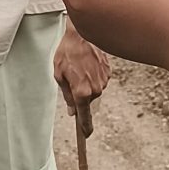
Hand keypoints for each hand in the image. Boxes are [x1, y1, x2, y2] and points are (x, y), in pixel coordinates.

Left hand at [55, 20, 110, 134]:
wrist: (82, 34)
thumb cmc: (68, 52)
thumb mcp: (59, 74)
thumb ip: (67, 95)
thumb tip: (72, 110)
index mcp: (82, 92)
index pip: (84, 115)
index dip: (85, 127)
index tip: (86, 135)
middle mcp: (95, 89)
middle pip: (87, 100)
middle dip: (80, 93)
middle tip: (72, 76)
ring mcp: (104, 81)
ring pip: (94, 89)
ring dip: (86, 82)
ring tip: (79, 66)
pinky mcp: (108, 72)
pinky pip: (100, 79)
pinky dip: (93, 74)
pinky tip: (87, 63)